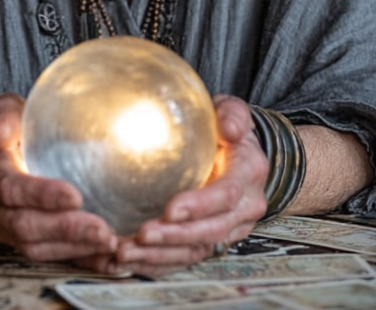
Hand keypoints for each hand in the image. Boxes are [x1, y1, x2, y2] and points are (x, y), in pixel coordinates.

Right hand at [0, 94, 119, 264]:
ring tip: (108, 243)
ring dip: (73, 248)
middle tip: (101, 229)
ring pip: (35, 247)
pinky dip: (78, 259)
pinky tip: (105, 258)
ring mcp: (4, 229)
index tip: (74, 196)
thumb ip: (0, 117)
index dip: (41, 195)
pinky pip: (48, 256)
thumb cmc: (6, 129)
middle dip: (65, 230)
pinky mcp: (20, 241)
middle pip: (25, 226)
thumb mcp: (2, 112)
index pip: (10, 189)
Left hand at [74, 95, 267, 276]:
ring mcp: (229, 229)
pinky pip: (186, 257)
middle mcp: (243, 209)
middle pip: (210, 231)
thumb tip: (228, 127)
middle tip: (141, 235)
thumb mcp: (233, 111)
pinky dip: (159, 263)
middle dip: (174, 237)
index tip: (169, 210)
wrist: (243, 152)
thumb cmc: (228, 129)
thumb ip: (233, 114)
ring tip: (127, 252)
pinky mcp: (212, 240)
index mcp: (248, 175)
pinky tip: (132, 261)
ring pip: (196, 250)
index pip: (225, 196)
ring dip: (161, 255)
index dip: (199, 205)